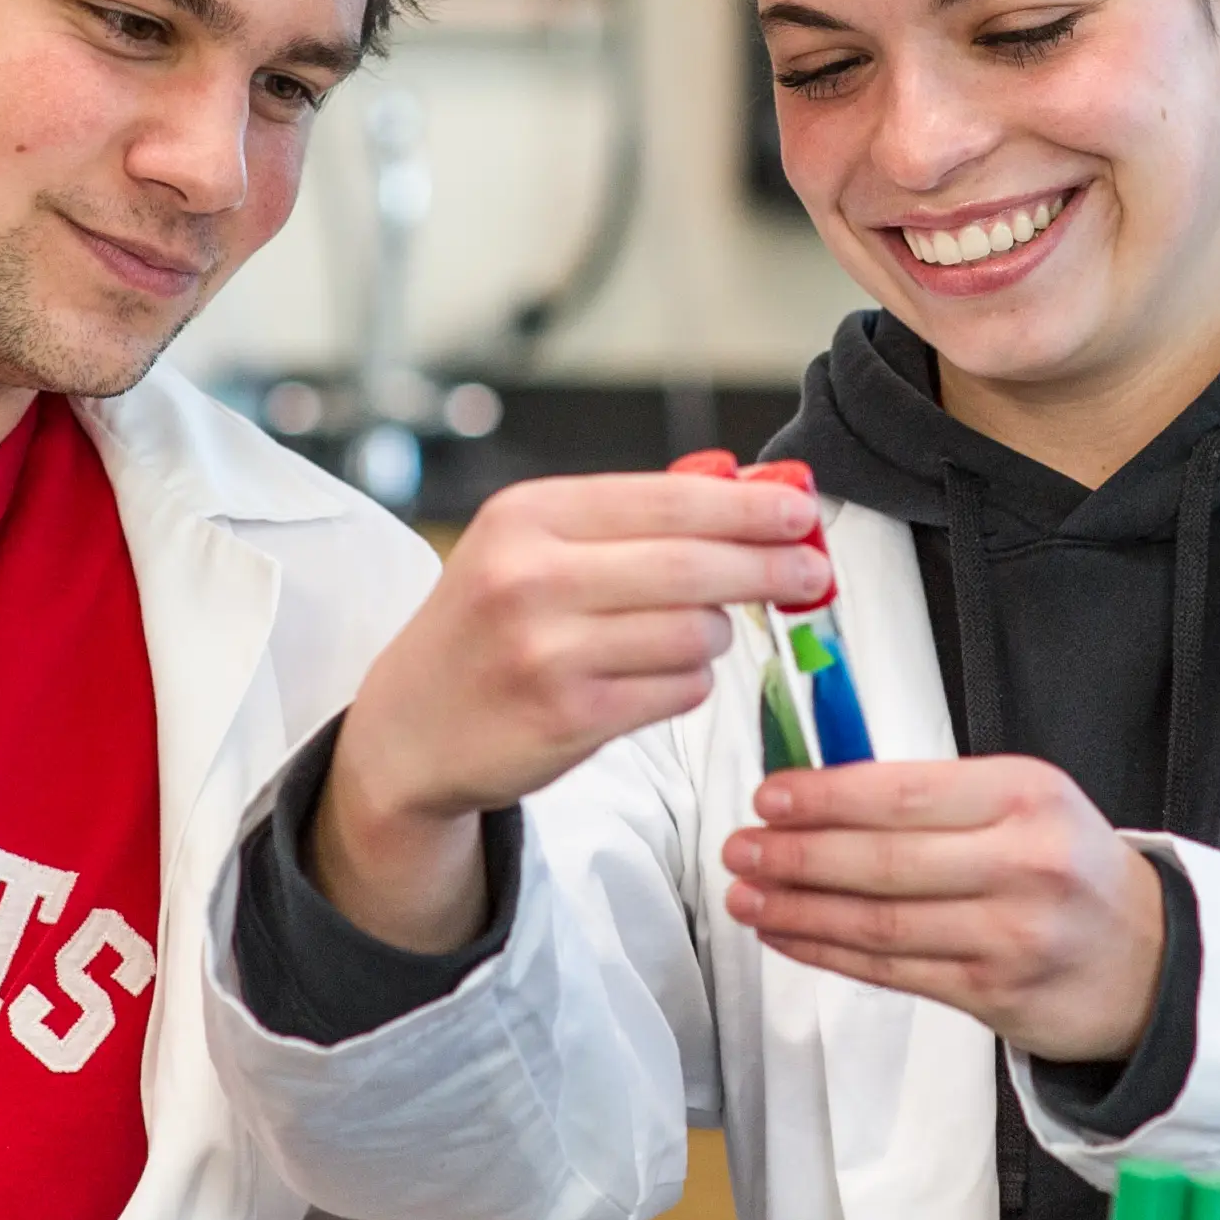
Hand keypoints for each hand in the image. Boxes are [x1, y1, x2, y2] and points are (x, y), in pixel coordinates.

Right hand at [319, 473, 829, 951]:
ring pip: (694, 633)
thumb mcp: (530, 546)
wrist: (409, 728)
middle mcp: (530, 577)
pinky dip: (686, 683)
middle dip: (768, 567)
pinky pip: (679, 690)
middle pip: (694, 565)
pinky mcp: (567, 717)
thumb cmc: (488, 625)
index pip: (669, 500)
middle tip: (810, 571)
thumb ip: (630, 520)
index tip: (800, 512)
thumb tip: (750, 492)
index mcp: (528, 516)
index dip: (748, 507)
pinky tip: (654, 678)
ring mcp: (547, 651)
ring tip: (683, 634)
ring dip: (712, 635)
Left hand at [721, 757, 1166, 1063]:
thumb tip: (819, 791)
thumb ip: (935, 797)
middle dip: (797, 856)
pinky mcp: (992, 994)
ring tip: (746, 893)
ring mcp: (1009, 936)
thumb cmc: (1068, 867)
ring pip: (878, 924)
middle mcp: (1024, 864)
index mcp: (1027, 796)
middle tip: (741, 847)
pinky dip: (828, 951)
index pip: (906, 792)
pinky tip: (788, 933)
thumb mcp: (1025, 803)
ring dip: (799, 908)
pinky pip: (890, 971)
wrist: (1148, 960)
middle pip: (884, 862)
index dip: (827, 797)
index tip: (769, 797)